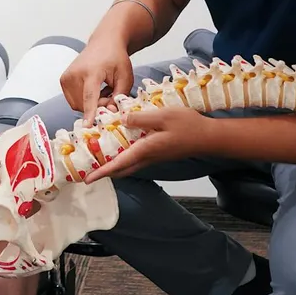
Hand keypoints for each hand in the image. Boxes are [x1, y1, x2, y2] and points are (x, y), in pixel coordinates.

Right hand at [59, 38, 133, 124]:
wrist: (104, 42)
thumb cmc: (116, 59)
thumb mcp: (125, 77)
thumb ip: (120, 96)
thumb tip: (110, 113)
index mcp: (92, 71)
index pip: (90, 95)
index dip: (90, 112)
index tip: (87, 126)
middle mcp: (75, 73)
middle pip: (84, 104)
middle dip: (98, 106)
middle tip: (110, 95)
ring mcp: (66, 77)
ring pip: (78, 105)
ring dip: (91, 104)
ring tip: (102, 90)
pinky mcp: (63, 80)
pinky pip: (74, 101)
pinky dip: (84, 100)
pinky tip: (94, 89)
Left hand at [84, 107, 209, 181]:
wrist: (208, 137)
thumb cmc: (188, 125)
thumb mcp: (163, 115)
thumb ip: (141, 118)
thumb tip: (121, 120)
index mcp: (146, 149)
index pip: (119, 163)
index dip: (102, 171)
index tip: (87, 179)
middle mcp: (148, 157)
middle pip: (122, 169)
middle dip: (104, 172)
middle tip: (89, 172)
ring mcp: (154, 157)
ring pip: (129, 165)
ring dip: (114, 165)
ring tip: (99, 160)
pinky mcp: (159, 153)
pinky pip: (136, 159)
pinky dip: (124, 157)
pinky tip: (121, 147)